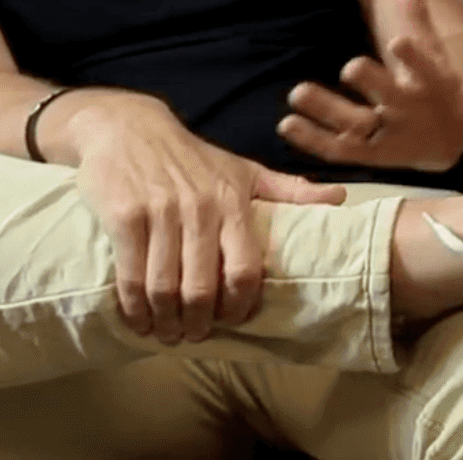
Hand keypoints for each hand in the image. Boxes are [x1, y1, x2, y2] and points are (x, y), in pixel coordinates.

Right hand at [61, 91, 347, 345]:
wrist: (128, 127)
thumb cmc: (192, 157)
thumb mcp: (244, 169)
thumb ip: (289, 190)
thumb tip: (338, 198)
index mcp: (233, 202)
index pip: (245, 269)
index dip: (241, 306)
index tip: (234, 320)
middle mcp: (199, 209)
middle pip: (201, 289)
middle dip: (198, 323)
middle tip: (194, 336)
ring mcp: (159, 214)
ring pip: (164, 288)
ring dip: (164, 322)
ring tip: (165, 333)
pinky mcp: (125, 217)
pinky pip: (130, 275)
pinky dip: (133, 307)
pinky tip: (137, 319)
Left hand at [279, 0, 462, 174]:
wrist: (449, 140)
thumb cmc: (435, 85)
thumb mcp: (434, 50)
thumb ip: (416, 10)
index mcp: (430, 82)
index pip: (424, 68)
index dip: (412, 57)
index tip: (396, 42)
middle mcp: (408, 110)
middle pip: (389, 98)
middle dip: (371, 82)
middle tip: (349, 66)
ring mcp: (386, 135)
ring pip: (357, 126)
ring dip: (327, 110)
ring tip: (298, 92)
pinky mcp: (367, 155)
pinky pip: (337, 149)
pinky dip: (312, 140)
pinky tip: (287, 123)